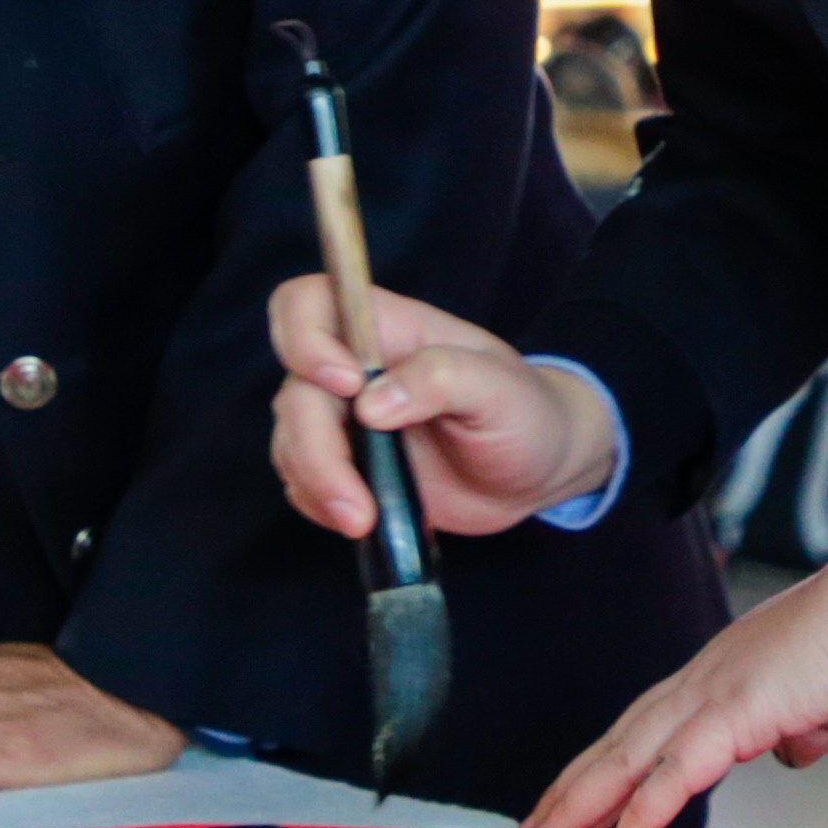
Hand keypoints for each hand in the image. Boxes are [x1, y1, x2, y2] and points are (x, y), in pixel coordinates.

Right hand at [265, 272, 618, 539]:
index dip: (304, 339)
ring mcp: (345, 421)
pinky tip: (362, 521)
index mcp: (387, 329)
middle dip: (314, 450)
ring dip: (317, 485)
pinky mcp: (345, 466)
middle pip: (294, 391)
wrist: (537, 471)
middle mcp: (352, 370)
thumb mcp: (501, 389)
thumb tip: (371, 404)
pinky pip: (303, 481)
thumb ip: (442, 378)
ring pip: (290, 441)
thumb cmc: (526, 412)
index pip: (306, 304)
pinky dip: (320, 503)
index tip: (347, 385)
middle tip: (357, 505)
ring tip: (364, 523)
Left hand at [519, 542, 827, 827]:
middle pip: (616, 744)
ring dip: (578, 806)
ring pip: (626, 758)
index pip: (643, 731)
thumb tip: (789, 753)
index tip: (572, 807)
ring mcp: (713, 693)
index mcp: (719, 678)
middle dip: (568, 793)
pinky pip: (675, 774)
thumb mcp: (824, 701)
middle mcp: (701, 681)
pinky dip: (639, 812)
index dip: (603, 770)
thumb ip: (798, 729)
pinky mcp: (737, 712)